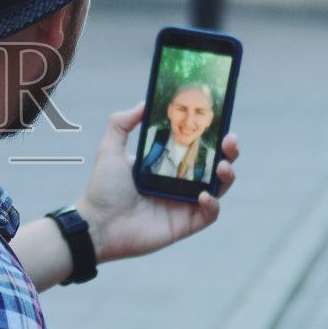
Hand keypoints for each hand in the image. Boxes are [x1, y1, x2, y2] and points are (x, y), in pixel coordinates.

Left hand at [73, 103, 238, 263]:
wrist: (97, 225)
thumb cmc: (103, 189)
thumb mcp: (110, 150)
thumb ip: (121, 123)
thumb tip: (143, 103)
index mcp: (166, 165)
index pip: (196, 148)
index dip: (212, 136)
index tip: (220, 122)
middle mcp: (179, 184)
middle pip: (214, 167)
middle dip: (228, 153)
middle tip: (230, 141)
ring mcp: (184, 205)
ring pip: (218, 189)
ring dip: (227, 176)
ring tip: (222, 166)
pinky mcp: (185, 225)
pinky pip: (209, 215)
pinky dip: (212, 205)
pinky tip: (203, 195)